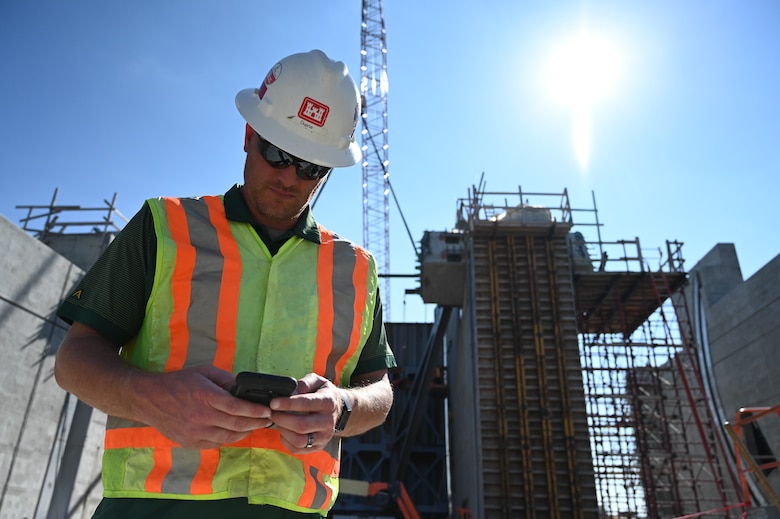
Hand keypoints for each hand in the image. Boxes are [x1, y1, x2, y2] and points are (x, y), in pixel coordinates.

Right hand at [134, 365, 273, 448]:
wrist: (150, 399)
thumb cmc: (179, 382)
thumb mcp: (204, 372)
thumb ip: (225, 379)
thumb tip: (243, 387)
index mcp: (206, 396)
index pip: (237, 407)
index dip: (255, 411)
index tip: (267, 410)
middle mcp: (202, 416)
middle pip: (236, 424)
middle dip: (256, 423)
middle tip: (268, 420)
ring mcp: (195, 432)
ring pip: (228, 437)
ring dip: (246, 433)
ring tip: (256, 426)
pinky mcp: (191, 442)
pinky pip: (216, 443)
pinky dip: (230, 439)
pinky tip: (238, 433)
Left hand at [268, 373, 341, 452]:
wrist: (338, 410)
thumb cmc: (323, 393)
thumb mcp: (317, 381)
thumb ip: (305, 383)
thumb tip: (292, 390)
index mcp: (328, 402)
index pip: (306, 404)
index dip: (288, 404)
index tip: (274, 403)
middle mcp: (328, 421)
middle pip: (301, 425)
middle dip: (282, 419)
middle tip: (272, 412)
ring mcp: (324, 436)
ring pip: (299, 440)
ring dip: (283, 431)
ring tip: (278, 421)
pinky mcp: (318, 446)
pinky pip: (297, 449)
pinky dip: (286, 440)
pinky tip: (284, 430)